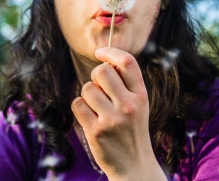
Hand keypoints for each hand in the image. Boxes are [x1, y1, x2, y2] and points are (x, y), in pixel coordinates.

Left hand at [71, 47, 165, 180]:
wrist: (134, 166)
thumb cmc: (132, 130)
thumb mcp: (138, 105)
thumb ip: (126, 84)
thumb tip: (104, 61)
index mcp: (141, 95)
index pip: (127, 62)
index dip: (111, 51)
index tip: (100, 52)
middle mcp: (129, 105)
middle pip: (102, 71)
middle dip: (95, 76)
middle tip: (99, 89)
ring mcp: (112, 119)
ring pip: (87, 88)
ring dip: (88, 94)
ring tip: (96, 107)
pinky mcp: (96, 131)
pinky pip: (77, 104)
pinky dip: (79, 107)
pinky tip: (89, 116)